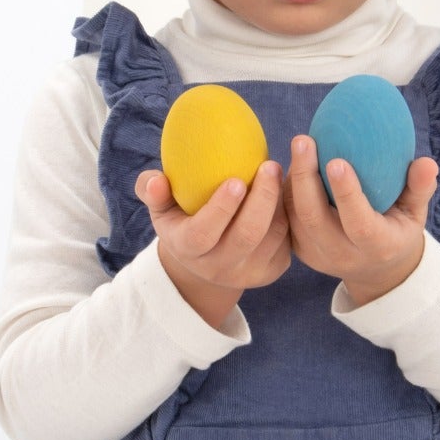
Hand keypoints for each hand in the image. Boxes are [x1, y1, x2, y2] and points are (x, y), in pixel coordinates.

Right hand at [135, 162, 290, 327]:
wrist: (206, 260)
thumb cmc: (182, 220)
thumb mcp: (162, 208)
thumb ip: (152, 190)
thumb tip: (156, 180)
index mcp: (187, 249)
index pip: (203, 233)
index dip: (220, 209)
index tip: (235, 180)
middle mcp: (217, 268)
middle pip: (246, 236)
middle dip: (262, 198)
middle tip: (269, 165)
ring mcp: (246, 273)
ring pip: (272, 237)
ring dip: (278, 202)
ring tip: (275, 172)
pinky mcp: (270, 271)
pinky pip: (286, 242)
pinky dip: (287, 215)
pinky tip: (282, 192)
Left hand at [284, 135, 437, 306]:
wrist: (374, 270)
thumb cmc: (398, 230)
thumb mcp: (416, 214)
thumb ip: (420, 188)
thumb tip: (427, 162)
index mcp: (377, 247)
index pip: (359, 223)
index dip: (347, 193)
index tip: (336, 160)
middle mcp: (343, 255)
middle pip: (315, 218)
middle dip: (305, 177)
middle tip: (304, 140)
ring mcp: (317, 256)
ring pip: (295, 217)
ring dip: (292, 180)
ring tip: (299, 146)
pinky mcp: (300, 251)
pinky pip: (286, 219)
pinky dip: (285, 190)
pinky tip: (292, 162)